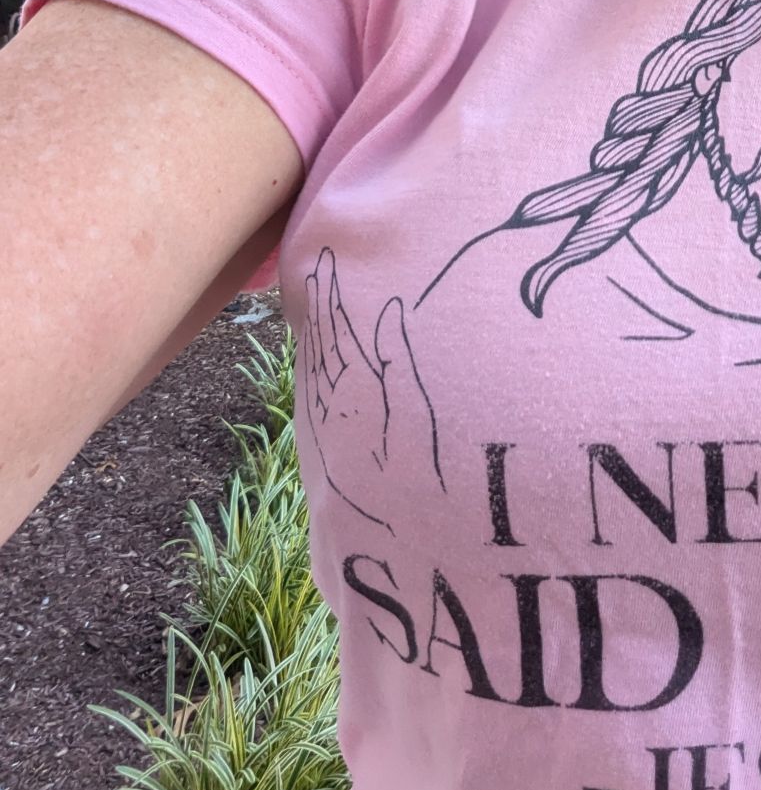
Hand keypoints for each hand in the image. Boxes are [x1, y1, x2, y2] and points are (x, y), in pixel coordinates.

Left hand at [300, 246, 448, 540]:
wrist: (402, 529)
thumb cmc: (418, 471)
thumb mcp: (415, 413)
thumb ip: (398, 360)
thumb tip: (388, 309)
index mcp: (355, 387)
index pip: (336, 329)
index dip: (328, 294)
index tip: (325, 261)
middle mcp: (335, 400)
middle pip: (321, 339)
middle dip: (319, 300)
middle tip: (319, 264)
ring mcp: (330, 419)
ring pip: (316, 360)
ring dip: (315, 326)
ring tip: (314, 294)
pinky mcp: (331, 437)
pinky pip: (317, 386)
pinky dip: (313, 358)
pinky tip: (314, 348)